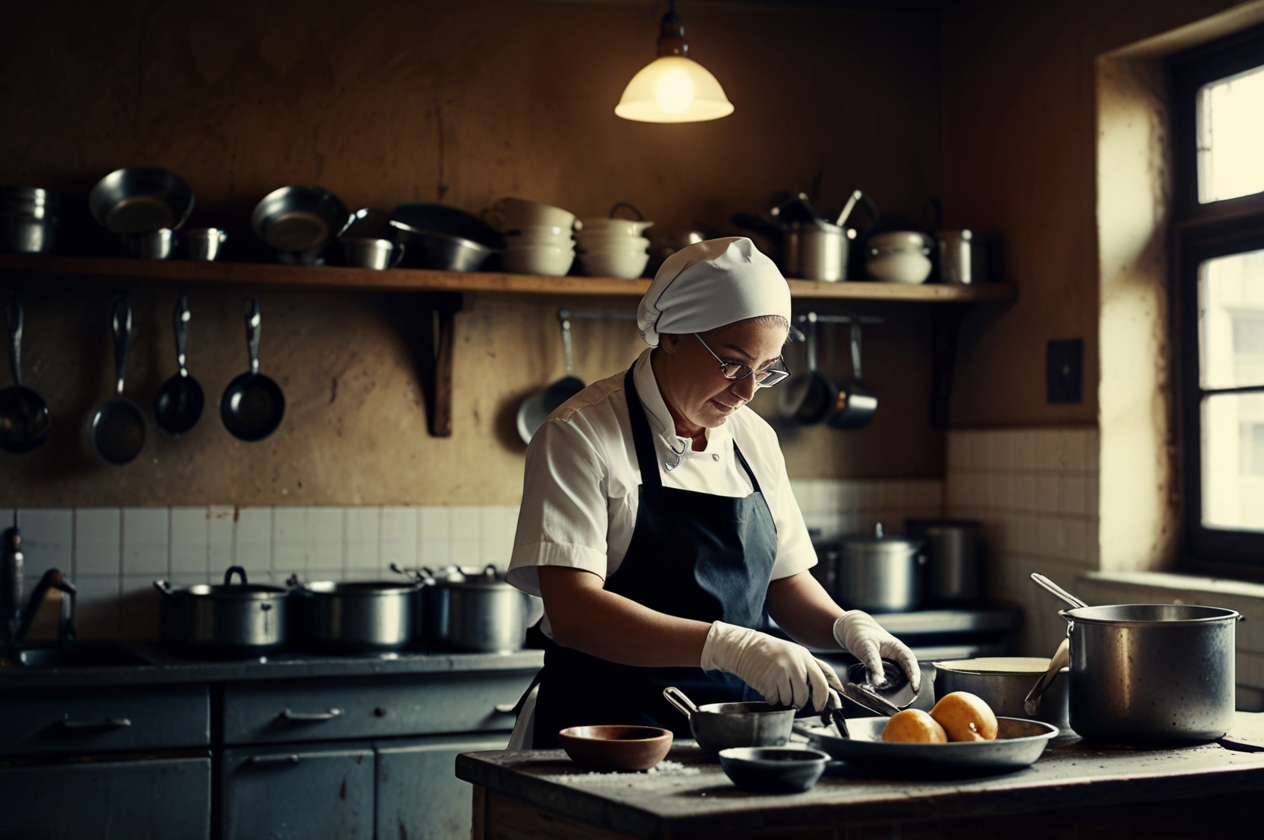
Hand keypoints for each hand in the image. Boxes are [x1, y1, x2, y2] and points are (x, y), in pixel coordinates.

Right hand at [700, 621, 843, 710]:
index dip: (823, 697)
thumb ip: (810, 666)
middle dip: (800, 703)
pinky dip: (771, 699)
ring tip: (777, 688)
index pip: (821, 681)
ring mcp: (780, 671)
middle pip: (804, 695)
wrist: (743, 646)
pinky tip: (768, 688)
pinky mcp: (767, 680)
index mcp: (803, 655)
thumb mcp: (793, 652)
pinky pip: (775, 700)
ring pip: (789, 700)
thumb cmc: (769, 651)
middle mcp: (794, 662)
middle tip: (795, 703)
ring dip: (783, 700)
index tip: (820, 706)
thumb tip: (831, 684)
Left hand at [833, 611, 921, 692]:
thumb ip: (873, 664)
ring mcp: (891, 664)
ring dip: (901, 687)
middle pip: (909, 672)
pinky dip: (891, 687)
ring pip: (900, 677)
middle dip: (911, 685)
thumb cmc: (861, 635)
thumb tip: (877, 682)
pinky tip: (887, 695)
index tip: (915, 689)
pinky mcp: (883, 669)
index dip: (914, 676)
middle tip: (911, 699)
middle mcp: (898, 657)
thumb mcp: (867, 648)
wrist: (852, 629)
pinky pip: (890, 679)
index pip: (911, 663)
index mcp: (898, 649)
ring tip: (901, 701)